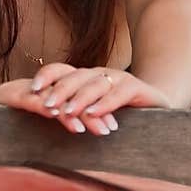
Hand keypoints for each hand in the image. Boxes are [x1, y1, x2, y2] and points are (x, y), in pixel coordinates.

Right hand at [0, 70, 118, 135]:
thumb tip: (84, 147)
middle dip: (93, 112)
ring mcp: (26, 89)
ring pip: (55, 97)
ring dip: (72, 112)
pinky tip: (56, 115)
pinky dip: (43, 106)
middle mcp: (42, 87)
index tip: (114, 126)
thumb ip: (58, 127)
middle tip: (110, 129)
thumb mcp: (37, 126)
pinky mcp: (9, 94)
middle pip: (74, 96)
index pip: (81, 99)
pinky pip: (29, 99)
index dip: (98, 110)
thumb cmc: (7, 121)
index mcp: (52, 93)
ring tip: (87, 128)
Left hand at [30, 64, 170, 119]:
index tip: (32, 90)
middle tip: (46, 106)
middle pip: (75, 77)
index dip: (46, 77)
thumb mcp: (91, 113)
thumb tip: (40, 120)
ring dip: (80, 98)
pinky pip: (118, 93)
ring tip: (68, 112)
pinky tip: (94, 114)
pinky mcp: (136, 88)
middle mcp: (100, 74)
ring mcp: (118, 79)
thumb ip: (71, 113)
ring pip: (94, 85)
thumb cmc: (120, 115)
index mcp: (85, 78)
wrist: (157, 110)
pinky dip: (105, 104)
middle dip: (59, 91)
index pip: (60, 70)